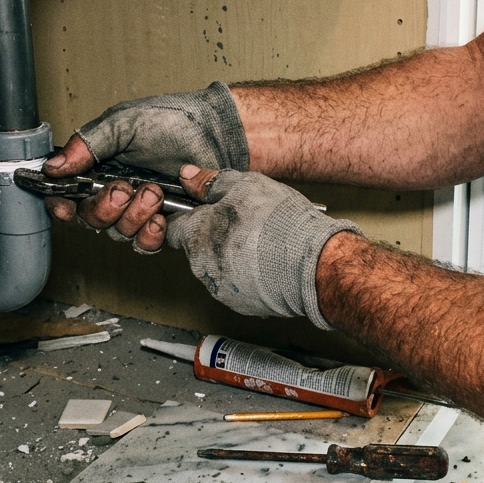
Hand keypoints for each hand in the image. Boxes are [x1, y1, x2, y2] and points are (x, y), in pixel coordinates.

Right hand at [41, 82, 248, 226]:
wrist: (216, 133)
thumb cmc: (173, 121)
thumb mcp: (122, 125)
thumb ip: (86, 146)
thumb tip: (52, 167)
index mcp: (99, 167)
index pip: (69, 193)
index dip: (61, 205)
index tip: (65, 207)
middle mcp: (116, 191)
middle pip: (89, 219)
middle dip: (103, 208)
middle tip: (123, 189)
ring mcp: (140, 209)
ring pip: (117, 233)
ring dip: (133, 216)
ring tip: (154, 192)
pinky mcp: (164, 223)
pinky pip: (145, 243)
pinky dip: (150, 234)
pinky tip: (161, 218)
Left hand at [166, 165, 361, 328]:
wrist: (311, 264)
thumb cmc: (278, 223)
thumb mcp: (243, 185)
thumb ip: (210, 182)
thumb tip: (188, 177)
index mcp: (195, 238)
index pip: (171, 229)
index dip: (187, 216)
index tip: (203, 210)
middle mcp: (202, 268)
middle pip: (198, 248)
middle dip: (214, 235)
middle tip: (243, 221)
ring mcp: (222, 290)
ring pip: (219, 268)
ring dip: (233, 255)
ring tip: (262, 241)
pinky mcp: (244, 305)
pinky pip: (240, 285)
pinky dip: (250, 275)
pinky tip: (270, 260)